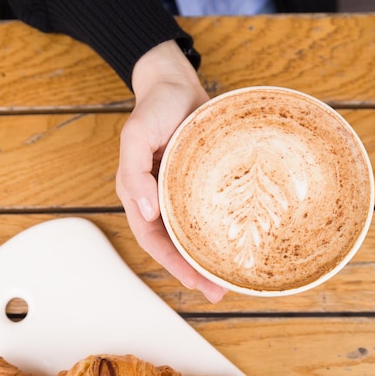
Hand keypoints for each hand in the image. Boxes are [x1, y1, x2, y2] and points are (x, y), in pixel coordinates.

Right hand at [116, 40, 226, 302]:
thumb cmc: (154, 108)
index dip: (173, 264)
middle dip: (195, 271)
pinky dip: (221, 231)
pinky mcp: (203, 185)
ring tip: (233, 277)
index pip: (154, 240)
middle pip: (177, 245)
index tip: (196, 283)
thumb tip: (146, 212)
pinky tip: (239, 242)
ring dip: (210, 257)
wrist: (176, 84)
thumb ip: (135, 173)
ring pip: (195, 234)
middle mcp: (161, 201)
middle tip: (219, 291)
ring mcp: (183, 194)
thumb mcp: (136, 135)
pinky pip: (211, 213)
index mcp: (140, 196)